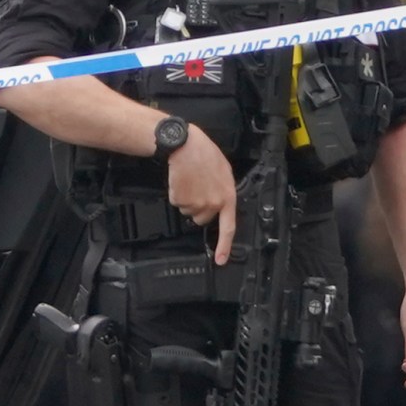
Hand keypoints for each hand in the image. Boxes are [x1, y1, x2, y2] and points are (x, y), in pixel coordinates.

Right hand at [164, 124, 237, 265]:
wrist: (185, 145)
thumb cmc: (204, 154)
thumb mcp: (224, 171)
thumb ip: (224, 191)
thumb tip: (221, 204)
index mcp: (227, 197)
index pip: (228, 227)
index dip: (224, 246)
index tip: (220, 260)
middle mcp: (213, 203)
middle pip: (202, 218)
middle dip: (198, 207)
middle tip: (198, 187)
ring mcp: (196, 203)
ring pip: (189, 211)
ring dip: (187, 198)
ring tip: (190, 180)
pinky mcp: (181, 200)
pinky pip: (177, 203)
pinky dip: (177, 194)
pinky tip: (182, 180)